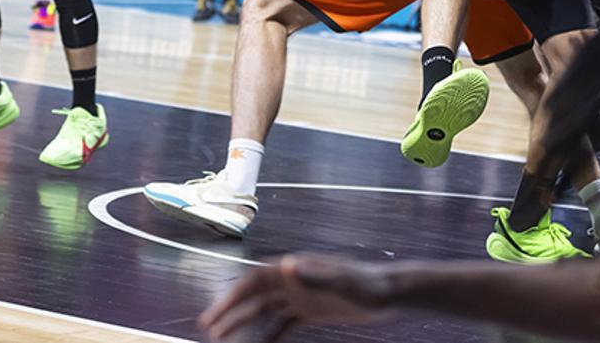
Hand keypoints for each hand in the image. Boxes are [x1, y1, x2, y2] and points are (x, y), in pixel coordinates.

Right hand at [200, 255, 385, 340]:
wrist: (390, 292)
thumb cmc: (367, 285)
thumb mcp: (340, 283)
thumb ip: (312, 276)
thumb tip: (286, 265)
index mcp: (297, 270)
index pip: (255, 281)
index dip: (232, 297)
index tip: (214, 316)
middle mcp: (296, 280)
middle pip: (255, 295)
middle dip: (231, 310)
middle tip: (208, 328)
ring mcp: (304, 294)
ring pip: (266, 309)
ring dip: (245, 322)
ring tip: (223, 339)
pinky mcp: (314, 308)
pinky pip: (285, 323)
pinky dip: (270, 335)